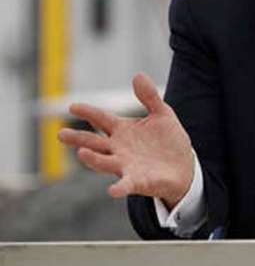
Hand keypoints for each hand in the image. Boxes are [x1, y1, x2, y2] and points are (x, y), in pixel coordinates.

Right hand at [58, 73, 193, 208]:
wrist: (183, 166)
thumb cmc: (168, 140)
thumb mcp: (162, 114)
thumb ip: (150, 97)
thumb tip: (138, 75)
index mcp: (123, 130)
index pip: (101, 119)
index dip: (88, 112)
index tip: (72, 106)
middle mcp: (119, 148)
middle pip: (94, 142)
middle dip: (78, 138)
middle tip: (60, 134)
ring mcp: (125, 165)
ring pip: (104, 162)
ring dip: (93, 159)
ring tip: (82, 153)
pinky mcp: (137, 182)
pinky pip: (125, 185)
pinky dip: (119, 187)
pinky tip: (112, 190)